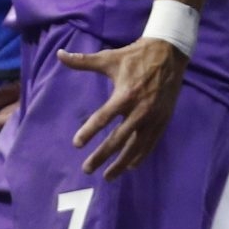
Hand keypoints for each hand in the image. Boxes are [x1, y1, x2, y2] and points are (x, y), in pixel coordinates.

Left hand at [59, 38, 187, 180]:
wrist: (169, 53)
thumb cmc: (135, 56)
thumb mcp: (109, 58)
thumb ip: (83, 61)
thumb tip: (60, 55)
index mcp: (125, 95)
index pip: (103, 118)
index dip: (89, 132)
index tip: (76, 144)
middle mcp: (139, 110)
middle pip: (117, 139)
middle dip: (101, 156)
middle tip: (87, 169)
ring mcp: (153, 117)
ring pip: (135, 146)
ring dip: (121, 163)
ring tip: (108, 176)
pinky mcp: (163, 119)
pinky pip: (151, 142)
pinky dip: (141, 156)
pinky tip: (130, 166)